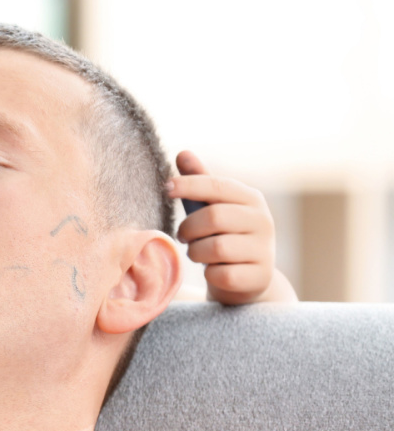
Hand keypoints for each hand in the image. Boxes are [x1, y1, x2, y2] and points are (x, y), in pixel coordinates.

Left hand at [168, 150, 297, 304]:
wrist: (247, 278)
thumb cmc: (223, 234)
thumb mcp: (211, 206)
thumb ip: (199, 182)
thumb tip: (183, 153)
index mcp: (251, 198)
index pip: (217, 185)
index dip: (189, 185)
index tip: (166, 188)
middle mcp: (263, 221)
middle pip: (214, 217)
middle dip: (189, 228)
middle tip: (182, 235)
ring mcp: (265, 250)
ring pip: (215, 248)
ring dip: (196, 252)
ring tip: (198, 253)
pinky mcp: (260, 277)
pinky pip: (222, 274)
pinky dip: (210, 274)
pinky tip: (214, 271)